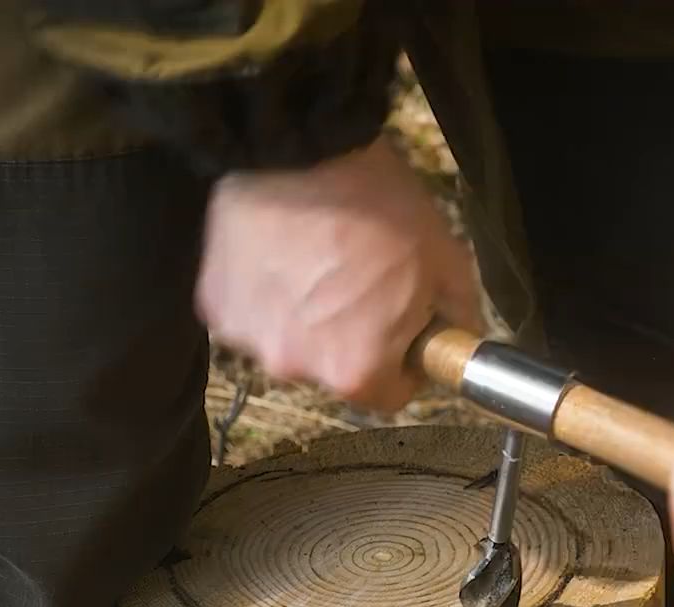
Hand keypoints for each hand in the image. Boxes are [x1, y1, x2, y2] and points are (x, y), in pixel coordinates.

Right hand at [196, 137, 481, 412]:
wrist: (300, 145)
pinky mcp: (214, 305)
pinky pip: (250, 311)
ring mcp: (248, 338)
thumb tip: (459, 344)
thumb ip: (458, 319)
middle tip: (358, 274)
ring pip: (290, 340)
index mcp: (356, 371)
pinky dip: (265, 291)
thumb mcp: (446, 259)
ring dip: (303, 313)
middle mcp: (296, 369)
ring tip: (314, 255)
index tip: (402, 318)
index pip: (391, 394)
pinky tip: (278, 250)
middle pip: (335, 368)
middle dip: (351, 334)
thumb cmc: (377, 203)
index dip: (404, 357)